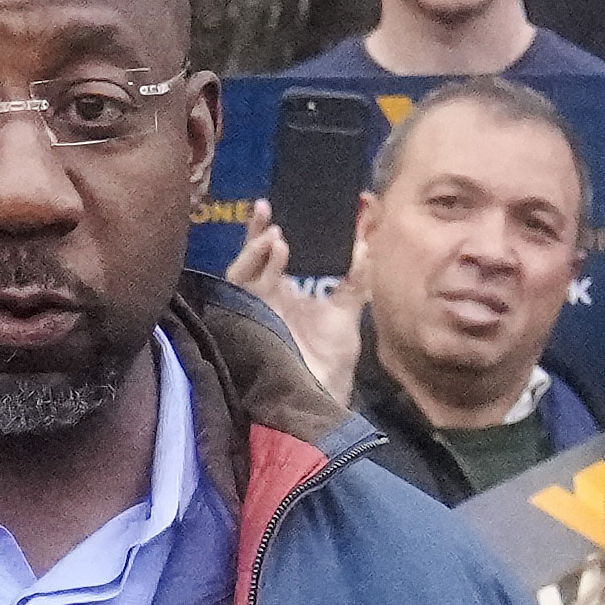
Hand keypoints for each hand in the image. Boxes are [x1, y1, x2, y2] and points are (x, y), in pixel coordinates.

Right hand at [221, 224, 361, 396]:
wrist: (321, 396)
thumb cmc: (330, 362)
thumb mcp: (346, 313)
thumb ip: (353, 280)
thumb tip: (365, 246)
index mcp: (284, 294)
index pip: (272, 255)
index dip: (271, 233)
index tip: (282, 207)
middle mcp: (264, 298)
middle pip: (251, 257)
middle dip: (255, 232)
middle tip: (264, 208)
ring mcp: (252, 308)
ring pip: (241, 269)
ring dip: (257, 248)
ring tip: (276, 236)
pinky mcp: (244, 317)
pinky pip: (239, 286)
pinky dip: (254, 265)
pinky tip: (274, 251)